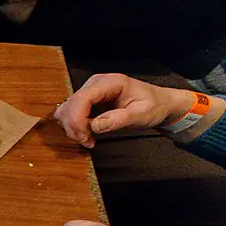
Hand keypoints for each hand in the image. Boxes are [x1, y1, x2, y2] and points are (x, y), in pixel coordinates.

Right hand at [53, 73, 203, 147]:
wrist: (159, 103)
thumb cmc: (154, 106)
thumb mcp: (142, 114)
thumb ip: (120, 119)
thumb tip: (95, 126)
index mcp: (110, 82)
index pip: (82, 98)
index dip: (77, 120)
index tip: (85, 138)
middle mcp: (95, 83)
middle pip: (70, 105)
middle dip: (74, 127)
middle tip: (88, 142)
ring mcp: (89, 91)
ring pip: (65, 110)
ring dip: (72, 128)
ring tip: (89, 139)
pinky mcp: (86, 100)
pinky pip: (70, 113)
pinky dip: (74, 126)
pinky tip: (87, 133)